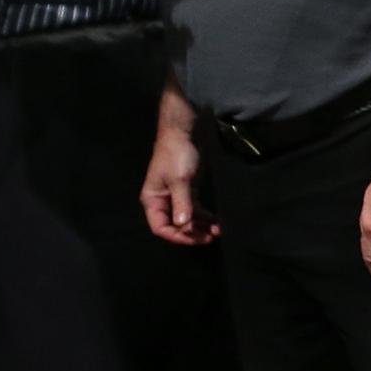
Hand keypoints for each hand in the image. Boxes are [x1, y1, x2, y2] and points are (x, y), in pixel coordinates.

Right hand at [140, 123, 218, 246]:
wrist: (186, 132)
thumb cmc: (177, 154)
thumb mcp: (180, 180)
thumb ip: (182, 203)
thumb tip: (183, 226)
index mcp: (152, 199)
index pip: (160, 227)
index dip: (177, 236)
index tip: (195, 238)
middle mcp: (162, 201)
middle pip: (175, 226)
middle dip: (192, 233)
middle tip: (210, 237)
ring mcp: (176, 196)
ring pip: (187, 219)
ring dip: (201, 226)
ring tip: (218, 230)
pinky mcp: (189, 190)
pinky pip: (196, 209)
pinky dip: (205, 217)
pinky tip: (217, 221)